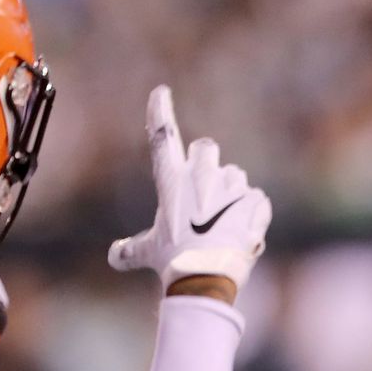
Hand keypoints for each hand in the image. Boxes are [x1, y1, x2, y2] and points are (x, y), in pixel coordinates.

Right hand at [109, 86, 271, 292]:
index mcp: (172, 181)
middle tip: (205, 195)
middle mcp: (202, 175)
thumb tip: (115, 256)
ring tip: (222, 223)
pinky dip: (251, 213)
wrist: (205, 279)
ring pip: (235, 174)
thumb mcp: (148, 253)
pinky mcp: (255, 201)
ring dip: (231, 192)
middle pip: (206, 147)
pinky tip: (241, 232)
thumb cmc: (171, 262)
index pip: (162, 137)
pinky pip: (256, 199)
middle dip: (206, 163)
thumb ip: (130, 250)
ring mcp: (231, 186)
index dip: (159, 111)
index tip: (161, 91)